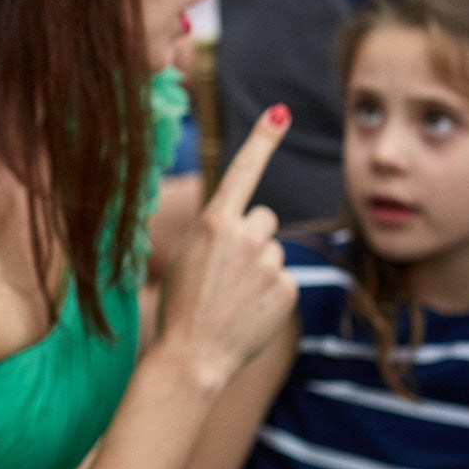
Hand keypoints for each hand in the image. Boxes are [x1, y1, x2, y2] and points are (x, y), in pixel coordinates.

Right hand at [157, 106, 296, 391]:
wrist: (192, 355)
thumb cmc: (180, 303)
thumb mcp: (186, 254)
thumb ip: (219, 231)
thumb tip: (256, 223)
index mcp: (214, 221)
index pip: (244, 169)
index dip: (263, 138)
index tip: (280, 112)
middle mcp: (246, 235)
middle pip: (263, 219)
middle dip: (250, 237)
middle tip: (226, 270)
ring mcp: (270, 263)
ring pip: (273, 250)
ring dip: (259, 267)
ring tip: (233, 296)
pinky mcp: (287, 289)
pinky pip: (283, 278)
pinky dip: (270, 293)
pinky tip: (248, 311)